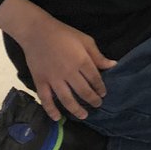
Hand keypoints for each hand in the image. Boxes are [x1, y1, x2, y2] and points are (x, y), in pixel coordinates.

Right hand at [0, 0, 114, 121]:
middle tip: (97, 105)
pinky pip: (46, 99)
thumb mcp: (85, 40)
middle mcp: (69, 72)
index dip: (100, 88)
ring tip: (84, 115)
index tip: (103, 94)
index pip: (95, 79)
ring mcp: (53, 79)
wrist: (37, 31)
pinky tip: (57, 118)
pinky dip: (51, 110)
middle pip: (83, 91)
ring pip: (67, 99)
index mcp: (81, 61)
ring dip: (76, 110)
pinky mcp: (40, 81)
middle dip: (92, 100)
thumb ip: (98, 55)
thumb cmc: (64, 34)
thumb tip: (113, 65)